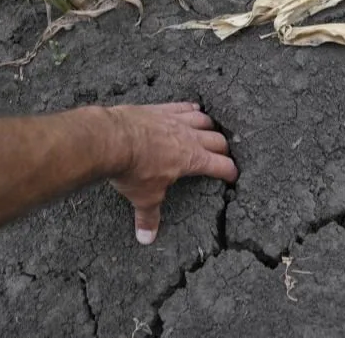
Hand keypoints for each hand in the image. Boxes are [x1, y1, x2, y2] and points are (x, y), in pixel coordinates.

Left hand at [107, 103, 237, 244]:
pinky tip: (193, 108)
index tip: (233, 176)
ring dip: (210, 126)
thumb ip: (149, 217)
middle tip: (223, 156)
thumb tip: (147, 238)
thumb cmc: (132, 168)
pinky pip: (183, 106)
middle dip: (223, 149)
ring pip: (204, 120)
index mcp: (193, 160)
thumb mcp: (144, 197)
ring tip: (211, 131)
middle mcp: (190, 137)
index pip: (222, 166)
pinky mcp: (162, 109)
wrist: (111, 139)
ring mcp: (176, 120)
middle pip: (218, 140)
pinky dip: (191, 108)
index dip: (230, 172)